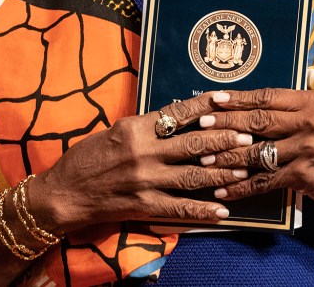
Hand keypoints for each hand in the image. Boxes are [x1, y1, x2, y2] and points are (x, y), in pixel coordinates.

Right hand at [34, 91, 253, 232]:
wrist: (64, 193)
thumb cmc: (89, 157)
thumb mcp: (117, 130)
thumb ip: (148, 125)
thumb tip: (182, 117)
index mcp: (135, 128)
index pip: (177, 113)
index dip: (205, 108)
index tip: (228, 102)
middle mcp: (143, 152)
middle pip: (193, 145)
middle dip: (224, 141)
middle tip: (249, 136)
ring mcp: (145, 182)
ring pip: (193, 177)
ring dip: (222, 174)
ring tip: (244, 169)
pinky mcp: (144, 206)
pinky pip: (180, 209)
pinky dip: (203, 211)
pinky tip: (223, 210)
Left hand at [198, 88, 313, 225]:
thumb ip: (289, 108)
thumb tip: (245, 104)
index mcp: (311, 102)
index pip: (267, 97)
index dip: (239, 99)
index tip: (214, 99)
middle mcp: (310, 122)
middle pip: (258, 121)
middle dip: (226, 123)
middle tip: (201, 124)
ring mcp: (307, 149)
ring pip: (258, 152)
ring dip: (228, 157)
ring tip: (204, 160)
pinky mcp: (303, 175)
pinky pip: (265, 180)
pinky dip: (242, 186)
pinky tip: (224, 189)